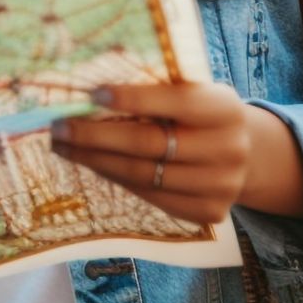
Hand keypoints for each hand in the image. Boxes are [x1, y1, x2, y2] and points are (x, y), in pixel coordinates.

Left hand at [50, 82, 250, 225]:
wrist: (245, 154)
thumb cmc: (200, 114)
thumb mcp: (194, 92)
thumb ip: (158, 89)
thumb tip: (91, 90)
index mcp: (225, 108)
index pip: (176, 101)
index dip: (133, 98)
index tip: (92, 94)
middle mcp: (228, 149)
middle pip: (149, 144)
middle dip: (96, 135)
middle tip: (57, 127)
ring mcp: (221, 185)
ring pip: (143, 175)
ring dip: (96, 160)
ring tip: (63, 146)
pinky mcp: (208, 212)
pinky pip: (151, 196)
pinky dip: (116, 179)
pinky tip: (92, 163)